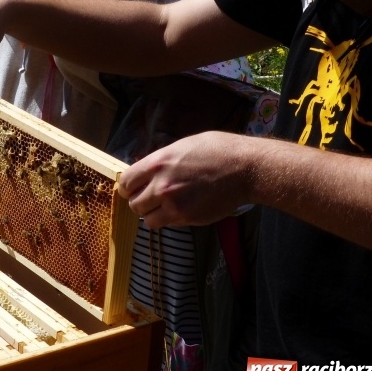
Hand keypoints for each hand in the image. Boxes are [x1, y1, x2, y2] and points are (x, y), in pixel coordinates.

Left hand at [118, 131, 256, 228]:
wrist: (245, 168)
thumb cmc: (217, 150)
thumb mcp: (182, 146)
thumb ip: (160, 161)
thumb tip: (145, 171)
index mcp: (157, 164)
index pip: (126, 182)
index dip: (127, 186)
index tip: (132, 188)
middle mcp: (161, 186)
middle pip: (134, 203)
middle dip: (140, 200)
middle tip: (150, 197)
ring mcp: (174, 205)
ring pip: (147, 219)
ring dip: (153, 213)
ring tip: (164, 205)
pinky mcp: (188, 219)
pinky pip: (167, 224)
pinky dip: (169, 219)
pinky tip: (181, 208)